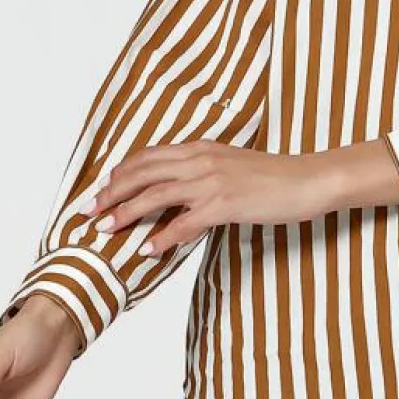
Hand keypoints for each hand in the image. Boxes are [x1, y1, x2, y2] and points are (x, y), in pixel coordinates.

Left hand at [80, 141, 343, 256]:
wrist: (309, 179)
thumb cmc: (276, 176)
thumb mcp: (233, 165)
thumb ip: (204, 171)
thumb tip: (181, 191)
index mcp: (202, 148)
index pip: (149, 156)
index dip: (120, 172)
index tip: (101, 189)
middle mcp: (202, 160)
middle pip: (143, 173)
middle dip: (112, 193)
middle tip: (90, 212)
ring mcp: (213, 181)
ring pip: (156, 195)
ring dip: (126, 214)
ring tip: (107, 230)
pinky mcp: (225, 204)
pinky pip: (184, 223)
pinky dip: (162, 237)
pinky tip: (147, 250)